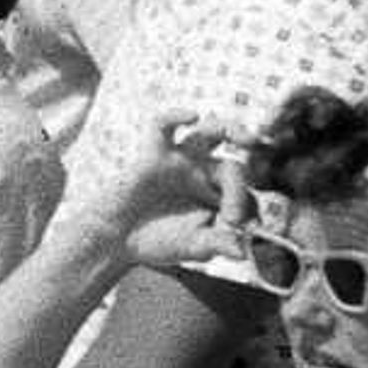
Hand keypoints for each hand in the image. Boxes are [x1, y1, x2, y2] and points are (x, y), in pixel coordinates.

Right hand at [84, 113, 249, 276]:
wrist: (116, 238)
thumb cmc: (156, 241)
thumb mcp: (191, 246)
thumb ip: (217, 244)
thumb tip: (243, 251)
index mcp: (218, 197)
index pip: (245, 196)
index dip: (244, 209)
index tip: (234, 228)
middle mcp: (204, 174)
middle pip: (234, 168)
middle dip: (238, 190)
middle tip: (233, 214)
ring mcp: (182, 160)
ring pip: (212, 132)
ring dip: (233, 129)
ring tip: (251, 138)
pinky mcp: (156, 152)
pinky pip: (164, 126)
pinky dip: (176, 115)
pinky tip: (192, 116)